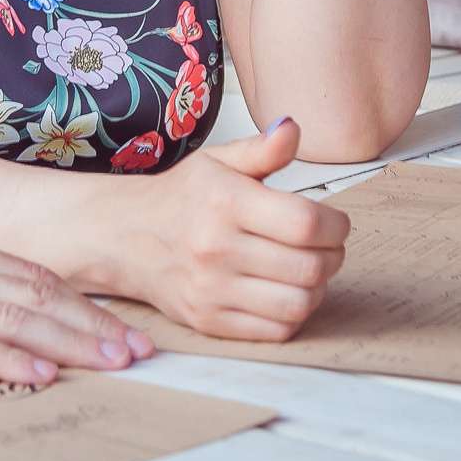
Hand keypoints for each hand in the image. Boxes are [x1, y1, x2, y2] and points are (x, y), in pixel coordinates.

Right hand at [0, 231, 153, 385]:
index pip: (31, 275)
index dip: (82, 302)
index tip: (121, 326)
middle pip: (36, 293)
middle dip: (94, 323)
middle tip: (140, 349)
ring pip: (15, 318)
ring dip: (71, 343)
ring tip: (113, 363)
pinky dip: (9, 361)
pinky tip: (39, 375)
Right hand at [117, 117, 348, 340]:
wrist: (124, 235)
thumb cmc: (179, 199)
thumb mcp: (218, 162)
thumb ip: (262, 149)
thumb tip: (293, 130)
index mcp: (225, 202)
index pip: (306, 223)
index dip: (335, 225)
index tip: (335, 222)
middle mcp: (217, 248)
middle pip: (309, 267)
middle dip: (333, 256)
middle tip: (327, 246)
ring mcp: (212, 290)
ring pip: (298, 304)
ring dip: (317, 288)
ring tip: (309, 269)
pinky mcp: (209, 320)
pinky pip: (275, 330)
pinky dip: (292, 314)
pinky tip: (284, 291)